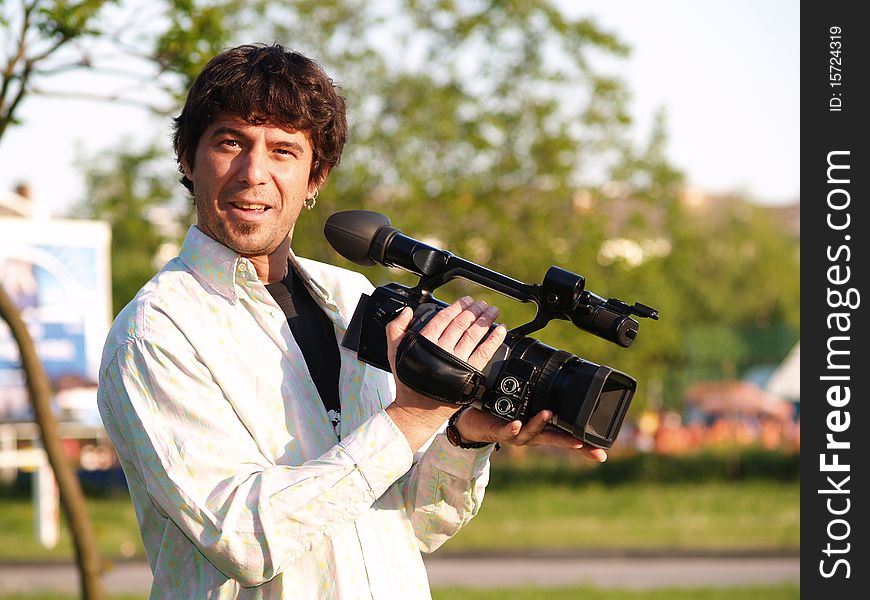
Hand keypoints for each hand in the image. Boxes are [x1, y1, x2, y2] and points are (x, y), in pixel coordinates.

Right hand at [384, 296, 506, 449]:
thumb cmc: (408, 381)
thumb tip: (407, 311)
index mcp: (426, 341)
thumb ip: (396, 328)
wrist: (417, 408)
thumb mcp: (394, 351)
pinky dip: (494, 339)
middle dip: (474, 310)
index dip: (457, 306)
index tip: (466, 301)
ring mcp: (457, 361)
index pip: (445, 317)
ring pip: (474, 334)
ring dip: (485, 320)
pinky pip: (485, 352)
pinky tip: (501, 330)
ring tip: (492, 311)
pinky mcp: (469, 372)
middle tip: (481, 304)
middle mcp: (443, 349)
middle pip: (462, 323)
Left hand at [454, 407, 607, 462]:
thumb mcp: (526, 408)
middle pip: (553, 440)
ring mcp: (515, 434)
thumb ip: (543, 401)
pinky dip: (512, 428)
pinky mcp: (498, 431)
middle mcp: (531, 434)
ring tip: (548, 413)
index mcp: (541, 429)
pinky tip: (517, 422)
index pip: (567, 438)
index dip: (585, 447)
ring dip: (539, 424)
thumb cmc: (501, 416)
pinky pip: (506, 431)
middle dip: (568, 442)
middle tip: (582, 441)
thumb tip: (559, 389)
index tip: (602, 452)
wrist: (472, 423)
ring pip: (530, 433)